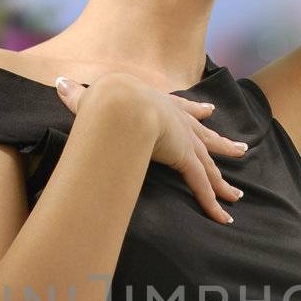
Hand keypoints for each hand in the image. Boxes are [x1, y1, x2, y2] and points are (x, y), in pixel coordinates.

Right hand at [55, 73, 246, 224]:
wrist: (122, 103)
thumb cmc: (106, 98)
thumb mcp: (90, 96)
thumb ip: (77, 94)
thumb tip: (59, 81)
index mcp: (159, 105)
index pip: (183, 108)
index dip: (197, 111)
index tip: (210, 111)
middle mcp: (178, 123)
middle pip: (206, 137)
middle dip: (223, 145)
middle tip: (241, 150)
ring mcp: (185, 142)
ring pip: (210, 166)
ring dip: (224, 182)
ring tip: (238, 195)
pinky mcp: (185, 159)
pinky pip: (202, 187)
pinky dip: (213, 204)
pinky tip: (224, 218)